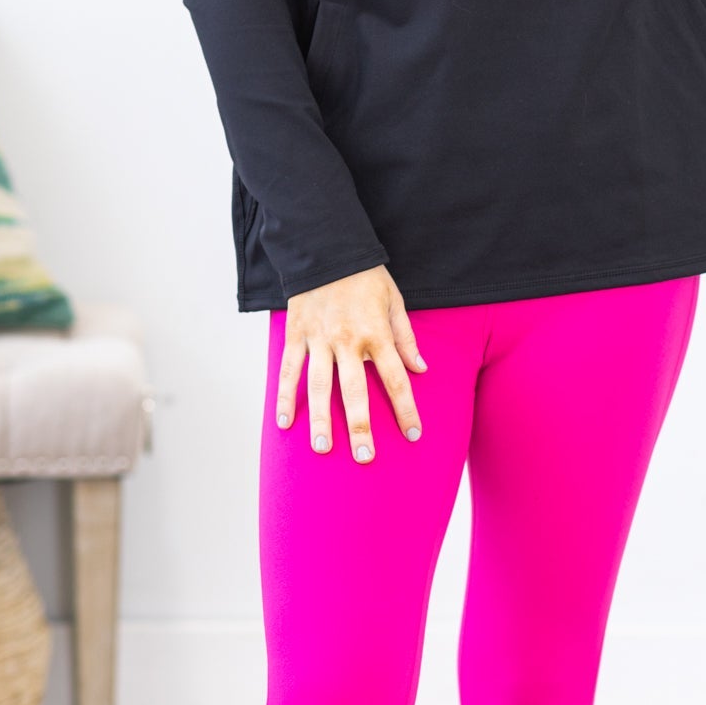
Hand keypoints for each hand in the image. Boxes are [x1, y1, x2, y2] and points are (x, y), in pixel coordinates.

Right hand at [277, 264, 426, 461]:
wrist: (326, 247)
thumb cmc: (365, 276)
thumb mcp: (394, 301)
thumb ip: (405, 338)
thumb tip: (421, 370)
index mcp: (376, 333)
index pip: (395, 379)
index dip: (405, 409)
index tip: (413, 435)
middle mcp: (348, 340)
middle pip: (355, 391)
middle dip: (360, 426)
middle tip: (364, 457)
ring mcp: (318, 339)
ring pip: (319, 386)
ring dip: (320, 420)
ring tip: (322, 449)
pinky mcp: (296, 334)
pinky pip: (289, 370)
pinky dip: (285, 396)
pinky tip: (284, 422)